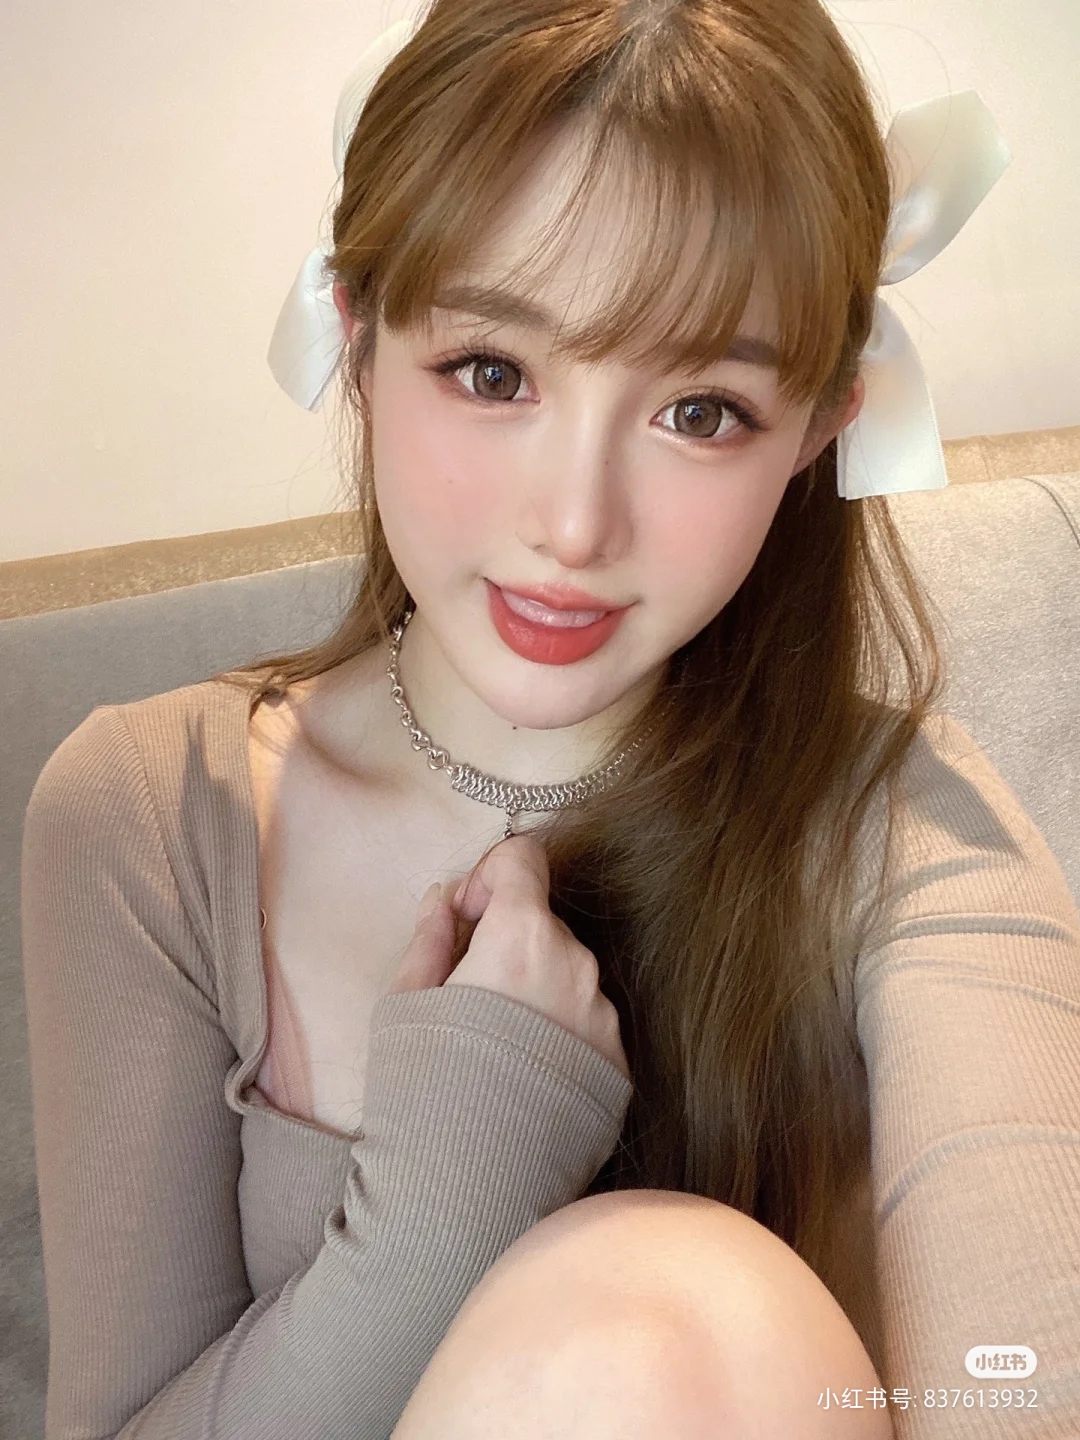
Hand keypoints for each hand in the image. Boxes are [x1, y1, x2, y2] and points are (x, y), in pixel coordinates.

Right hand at [387, 834, 629, 1080]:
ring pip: (567, 974)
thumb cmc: (421, 1093)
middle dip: (507, 942)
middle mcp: (576, 966)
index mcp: (521, 938)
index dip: (489, 876)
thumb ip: (430, 937)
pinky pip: (587, 1022)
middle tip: (467, 993)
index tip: (466, 915)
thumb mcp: (405, 1005)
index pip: (524, 860)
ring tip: (494, 1047)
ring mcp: (604, 1016)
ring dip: (535, 989)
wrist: (468, 1195)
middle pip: (542, 923)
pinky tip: (523, 1076)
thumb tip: (445, 898)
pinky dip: (558, 1033)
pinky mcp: (619, 1063)